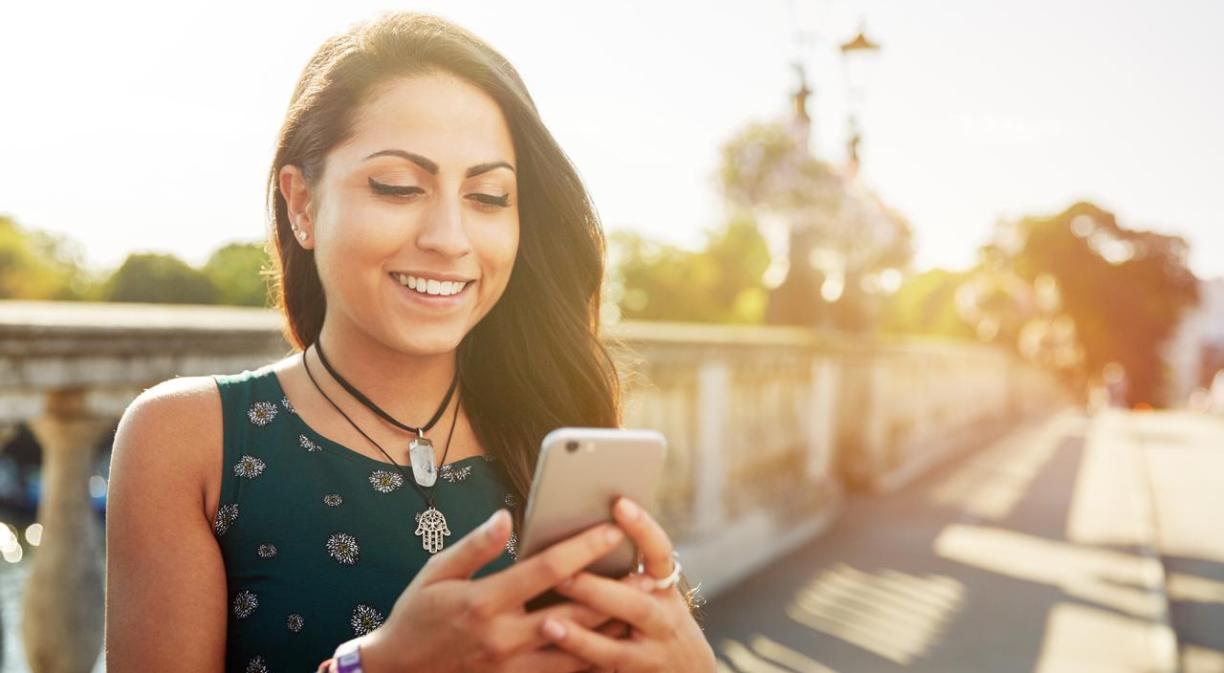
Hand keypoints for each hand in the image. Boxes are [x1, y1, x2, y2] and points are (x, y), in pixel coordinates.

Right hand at [360, 508, 627, 672]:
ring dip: (610, 629)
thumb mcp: (435, 573)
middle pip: (573, 612)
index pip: (545, 570)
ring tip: (642, 609)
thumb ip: (475, 546)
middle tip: (649, 575)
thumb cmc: (416, 616)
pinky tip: (613, 645)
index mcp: (483, 602)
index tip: (612, 529)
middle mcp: (503, 637)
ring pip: (576, 649)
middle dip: (614, 592)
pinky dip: (590, 659)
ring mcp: (511, 667)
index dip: (582, 548)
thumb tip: (505, 516)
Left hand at [539, 497, 716, 672]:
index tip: (620, 503)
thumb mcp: (655, 595)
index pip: (660, 552)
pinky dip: (580, 662)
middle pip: (635, 604)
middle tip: (560, 575)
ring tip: (548, 623)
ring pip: (617, 647)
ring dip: (581, 636)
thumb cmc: (657, 623)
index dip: (642, 528)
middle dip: (596, 590)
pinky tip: (555, 654)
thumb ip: (626, 572)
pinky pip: (606, 671)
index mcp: (664, 588)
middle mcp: (664, 619)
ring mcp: (653, 653)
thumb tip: (578, 533)